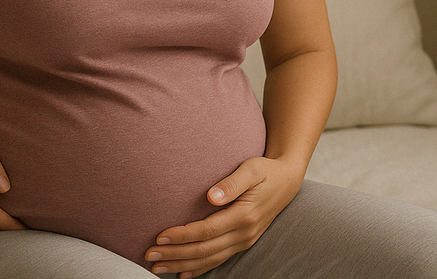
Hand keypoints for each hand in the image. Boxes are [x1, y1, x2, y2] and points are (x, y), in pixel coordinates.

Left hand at [146, 157, 302, 277]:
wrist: (287, 181)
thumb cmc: (265, 171)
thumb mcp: (252, 168)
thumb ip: (232, 182)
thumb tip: (212, 196)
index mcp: (244, 215)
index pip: (206, 230)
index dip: (182, 236)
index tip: (159, 237)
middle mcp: (244, 233)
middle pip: (204, 250)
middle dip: (175, 254)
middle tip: (149, 256)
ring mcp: (244, 241)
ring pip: (209, 259)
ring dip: (181, 265)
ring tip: (157, 268)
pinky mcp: (243, 243)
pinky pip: (218, 260)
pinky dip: (199, 270)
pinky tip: (182, 274)